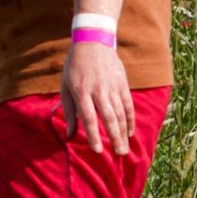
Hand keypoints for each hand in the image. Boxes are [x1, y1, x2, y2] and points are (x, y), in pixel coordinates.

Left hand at [61, 40, 133, 155]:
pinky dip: (130, 119)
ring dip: (123, 132)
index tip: (98, 150)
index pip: (88, 117)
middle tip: (119, 154)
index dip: (94, 134)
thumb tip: (70, 136)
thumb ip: (69, 112)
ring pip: (120, 112)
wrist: (93, 42)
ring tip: (124, 148)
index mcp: (81, 91)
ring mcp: (112, 86)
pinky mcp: (122, 83)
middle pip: (108, 117)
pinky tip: (130, 132)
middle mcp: (98, 90)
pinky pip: (128, 104)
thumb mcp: (65, 87)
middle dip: (114, 137)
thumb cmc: (75, 67)